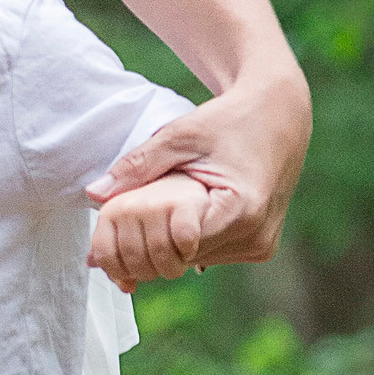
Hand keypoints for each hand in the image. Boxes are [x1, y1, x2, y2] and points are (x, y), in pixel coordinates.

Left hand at [85, 59, 310, 287]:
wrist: (279, 115)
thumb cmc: (229, 120)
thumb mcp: (180, 137)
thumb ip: (138, 166)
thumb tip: (94, 193)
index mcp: (241, 209)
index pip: (178, 244)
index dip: (147, 236)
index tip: (127, 220)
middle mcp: (256, 235)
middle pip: (185, 257)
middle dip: (154, 241)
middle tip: (134, 216)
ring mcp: (261, 245)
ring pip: (197, 260)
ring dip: (174, 243)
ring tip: (162, 212)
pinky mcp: (262, 246)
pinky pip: (215, 253)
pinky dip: (193, 240)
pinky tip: (184, 218)